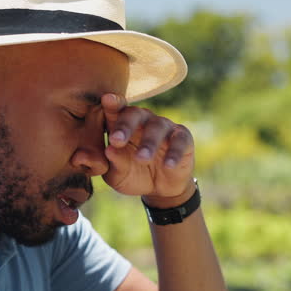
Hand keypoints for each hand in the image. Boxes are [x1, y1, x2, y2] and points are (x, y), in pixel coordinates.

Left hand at [101, 93, 195, 207]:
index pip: (116, 110)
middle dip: (125, 126)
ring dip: (149, 142)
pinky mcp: (183, 139)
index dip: (112, 104)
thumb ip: (114, 163)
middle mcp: (143, 120)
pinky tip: (168, 165)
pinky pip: (179, 141)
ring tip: (141, 158)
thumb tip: (109, 150)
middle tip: (116, 140)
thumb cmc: (133, 176)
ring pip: (157, 127)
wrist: (160, 190)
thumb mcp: (119, 175)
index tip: (107, 100)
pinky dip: (174, 153)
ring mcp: (164, 127)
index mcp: (123, 125)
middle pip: (135, 114)